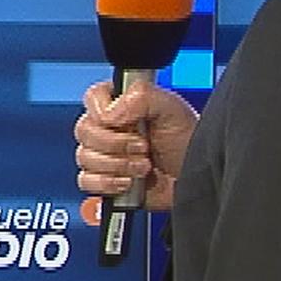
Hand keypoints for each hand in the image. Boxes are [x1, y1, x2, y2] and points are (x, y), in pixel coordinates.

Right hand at [74, 78, 197, 213]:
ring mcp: (105, 155)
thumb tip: (110, 113)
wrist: (196, 178)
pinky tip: (128, 182)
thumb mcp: (172, 108)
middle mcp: (109, 129)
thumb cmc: (189, 143)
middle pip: (84, 130)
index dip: (103, 112)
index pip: (93, 98)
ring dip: (117, 165)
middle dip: (116, 144)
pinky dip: (107, 183)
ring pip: (84, 157)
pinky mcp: (104, 180)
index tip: (124, 122)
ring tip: (143, 166)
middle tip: (143, 147)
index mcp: (121, 105)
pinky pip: (86, 181)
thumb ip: (142, 97)